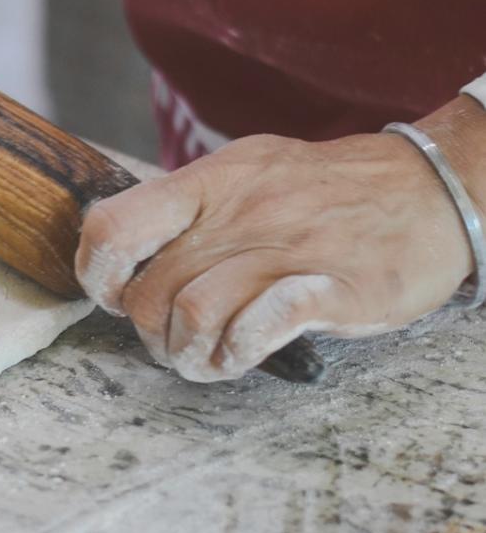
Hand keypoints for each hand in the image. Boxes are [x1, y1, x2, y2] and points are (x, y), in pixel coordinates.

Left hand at [74, 121, 477, 381]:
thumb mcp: (248, 173)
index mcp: (212, 182)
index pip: (112, 225)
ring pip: (192, 313)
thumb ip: (188, 208)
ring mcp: (286, 251)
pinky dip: (236, 351)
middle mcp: (240, 214)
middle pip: (150, 292)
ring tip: (208, 358)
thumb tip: (124, 248)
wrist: (434, 190)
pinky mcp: (332, 289)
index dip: (98, 274)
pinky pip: (257, 326)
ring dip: (190, 354)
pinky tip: (242, 354)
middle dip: (151, 334)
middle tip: (175, 343)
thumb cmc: (328, 192)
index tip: (117, 296)